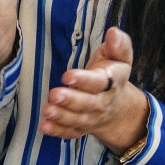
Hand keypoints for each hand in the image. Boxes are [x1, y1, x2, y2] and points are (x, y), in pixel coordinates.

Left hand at [39, 27, 148, 156]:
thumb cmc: (112, 72)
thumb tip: (113, 33)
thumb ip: (119, 45)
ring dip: (62, 116)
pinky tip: (45, 127)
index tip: (68, 76)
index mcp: (112, 82)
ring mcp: (92, 117)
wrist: (119, 106)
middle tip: (54, 94)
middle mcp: (102, 102)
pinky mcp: (82, 127)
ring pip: (78, 119)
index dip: (84, 80)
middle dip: (70, 100)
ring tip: (47, 110)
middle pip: (88, 103)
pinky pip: (71, 132)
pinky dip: (58, 131)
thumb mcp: (120, 57)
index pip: (99, 82)